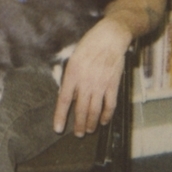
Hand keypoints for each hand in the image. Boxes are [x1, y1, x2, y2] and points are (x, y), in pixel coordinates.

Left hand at [53, 17, 130, 136]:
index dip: (60, 116)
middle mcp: (85, 82)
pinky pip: (109, 105)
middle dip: (78, 125)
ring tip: (88, 130)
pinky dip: (106, 116)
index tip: (58, 128)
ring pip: (94, 111)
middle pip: (80, 109)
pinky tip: (103, 121)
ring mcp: (100, 85)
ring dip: (91, 123)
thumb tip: (66, 94)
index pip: (63, 100)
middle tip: (77, 134)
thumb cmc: (89, 45)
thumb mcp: (73, 59)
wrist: (109, 37)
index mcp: (72, 74)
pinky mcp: (113, 85)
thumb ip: (70, 77)